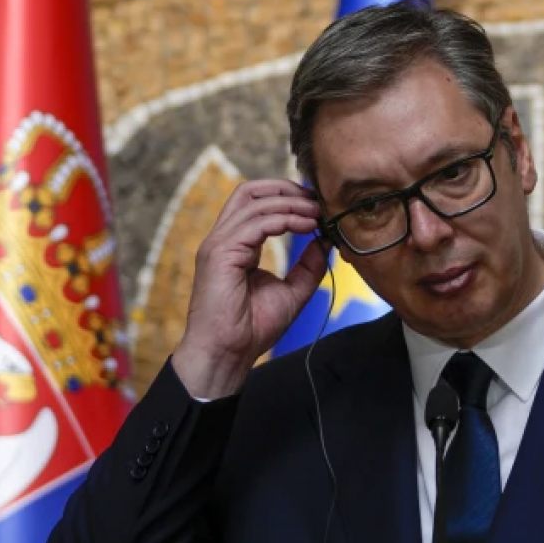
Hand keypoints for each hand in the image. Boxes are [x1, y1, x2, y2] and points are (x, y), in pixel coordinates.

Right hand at [171, 179, 328, 398]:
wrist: (228, 355)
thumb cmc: (252, 329)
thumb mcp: (292, 292)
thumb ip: (307, 266)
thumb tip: (325, 240)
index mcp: (236, 245)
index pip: (256, 203)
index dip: (287, 196)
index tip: (317, 204)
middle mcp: (224, 239)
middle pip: (249, 191)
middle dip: (285, 188)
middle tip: (316, 199)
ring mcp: (218, 244)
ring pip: (253, 202)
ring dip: (290, 203)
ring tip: (316, 213)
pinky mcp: (220, 253)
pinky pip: (254, 223)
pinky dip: (283, 219)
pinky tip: (306, 225)